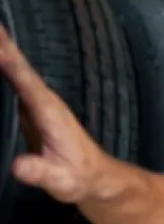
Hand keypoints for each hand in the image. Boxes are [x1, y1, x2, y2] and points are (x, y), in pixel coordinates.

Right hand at [0, 24, 109, 202]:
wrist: (94, 177)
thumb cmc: (78, 178)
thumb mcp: (59, 179)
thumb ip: (39, 171)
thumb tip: (18, 166)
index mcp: (49, 111)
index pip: (24, 80)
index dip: (8, 60)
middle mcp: (43, 100)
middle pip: (18, 66)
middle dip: (1, 43)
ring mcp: (37, 103)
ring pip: (14, 71)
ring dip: (0, 49)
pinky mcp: (31, 110)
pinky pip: (12, 81)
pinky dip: (1, 66)